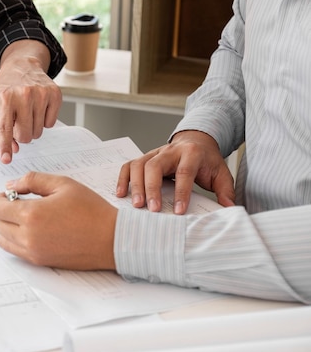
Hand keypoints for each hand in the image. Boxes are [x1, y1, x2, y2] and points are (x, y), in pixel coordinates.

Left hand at [0, 40, 61, 163]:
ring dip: (32, 128)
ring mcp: (41, 94)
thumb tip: (13, 149)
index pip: (5, 129)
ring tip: (27, 114)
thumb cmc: (7, 91)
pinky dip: (44, 121)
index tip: (6, 159)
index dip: (5, 147)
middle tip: (18, 122)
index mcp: (5, 99)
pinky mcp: (55, 94)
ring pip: (38, 132)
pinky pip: (51, 124)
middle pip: (25, 136)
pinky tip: (38, 109)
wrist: (22, 67)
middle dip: (21, 135)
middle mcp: (23, 95)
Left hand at [0, 171, 116, 269]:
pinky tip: (34, 230)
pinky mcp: (40, 262)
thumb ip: (32, 181)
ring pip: (3, 239)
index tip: (11, 194)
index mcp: (31, 214)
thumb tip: (11, 186)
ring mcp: (33, 252)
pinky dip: (16, 240)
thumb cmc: (91, 210)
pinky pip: (15, 251)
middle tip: (22, 203)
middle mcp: (28, 236)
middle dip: (4, 211)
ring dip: (8, 227)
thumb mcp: (62, 184)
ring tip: (28, 218)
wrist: (111, 239)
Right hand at [116, 130, 234, 213]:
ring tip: (136, 205)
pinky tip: (122, 194)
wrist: (196, 141)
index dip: (181, 192)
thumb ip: (225, 191)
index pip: (184, 172)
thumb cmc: (206, 160)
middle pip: (155, 166)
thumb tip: (229, 209)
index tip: (179, 211)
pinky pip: (128, 165)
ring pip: (139, 165)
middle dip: (152, 188)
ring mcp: (154, 153)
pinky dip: (123, 179)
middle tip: (152, 209)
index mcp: (191, 153)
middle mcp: (169, 151)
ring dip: (136, 185)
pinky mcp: (144, 157)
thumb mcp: (221, 173)